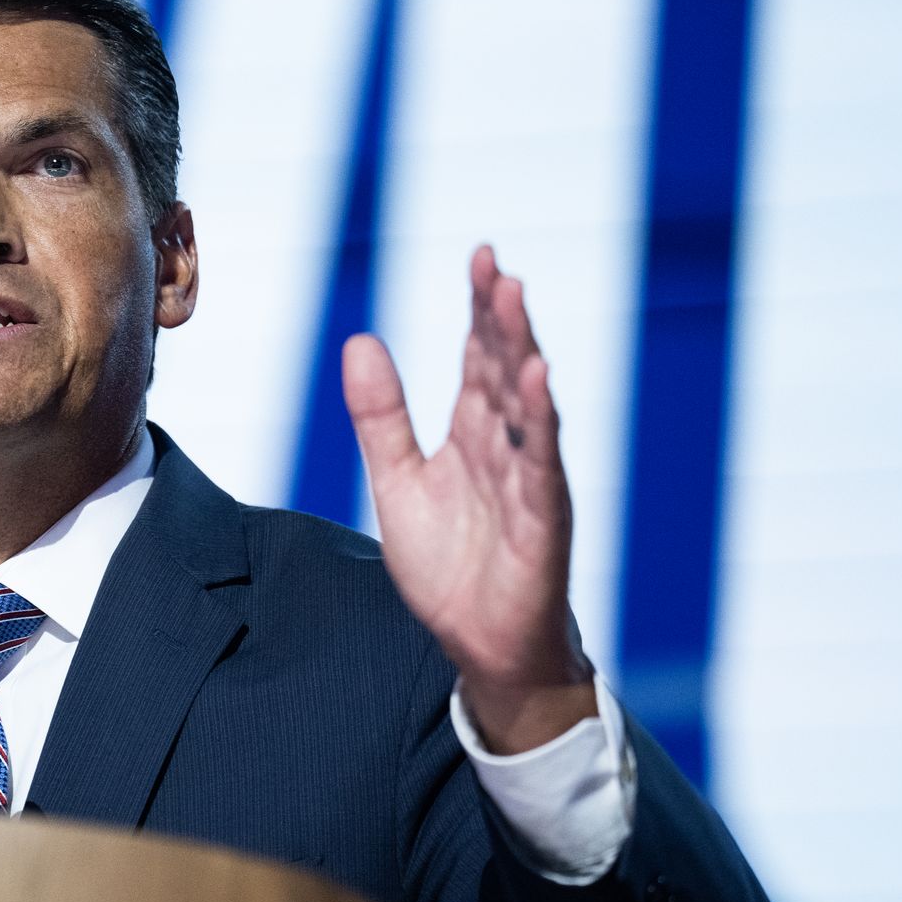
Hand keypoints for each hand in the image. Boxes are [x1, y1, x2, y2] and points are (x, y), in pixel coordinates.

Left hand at [342, 246, 595, 753]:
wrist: (480, 644)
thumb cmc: (451, 566)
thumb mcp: (398, 481)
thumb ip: (381, 416)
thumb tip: (359, 342)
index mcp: (474, 434)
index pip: (480, 358)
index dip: (479, 310)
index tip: (480, 258)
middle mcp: (507, 447)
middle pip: (505, 368)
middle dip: (500, 316)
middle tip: (493, 264)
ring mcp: (529, 480)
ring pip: (526, 403)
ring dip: (520, 350)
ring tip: (513, 299)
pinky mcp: (542, 519)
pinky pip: (541, 461)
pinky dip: (539, 419)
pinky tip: (537, 379)